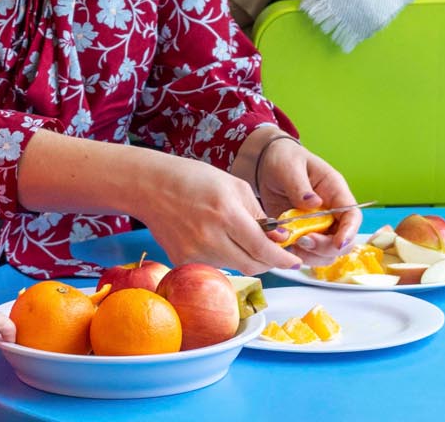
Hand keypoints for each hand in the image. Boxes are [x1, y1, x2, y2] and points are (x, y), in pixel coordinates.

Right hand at [133, 152, 301, 275]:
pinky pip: (213, 266)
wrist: (149, 186)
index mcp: (226, 213)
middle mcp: (210, 237)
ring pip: (234, 266)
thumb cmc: (192, 178)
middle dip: (268, 261)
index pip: (263, 248)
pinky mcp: (182, 261)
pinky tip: (213, 237)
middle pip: (252, 265)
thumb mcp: (234, 186)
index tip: (295, 261)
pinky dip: (222, 256)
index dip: (282, 258)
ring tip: (234, 234)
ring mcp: (194, 252)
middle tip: (274, 253)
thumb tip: (277, 238)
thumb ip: (258, 213)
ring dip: (244, 256)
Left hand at [254, 137, 360, 263]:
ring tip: (292, 244)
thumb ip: (300, 185)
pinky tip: (285, 246)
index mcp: (335, 191)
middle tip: (303, 241)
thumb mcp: (290, 166)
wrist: (267, 164)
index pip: (352, 216)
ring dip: (312, 255)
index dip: (349, 232)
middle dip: (326, 247)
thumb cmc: (285, 159)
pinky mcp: (302, 233)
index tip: (338, 243)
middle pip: (343, 241)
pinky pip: (308, 253)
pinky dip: (299, 255)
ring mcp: (318, 225)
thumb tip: (313, 203)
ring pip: (327, 252)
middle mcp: (331, 212)